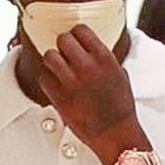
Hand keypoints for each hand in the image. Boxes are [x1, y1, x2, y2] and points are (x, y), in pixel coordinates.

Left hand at [38, 26, 137, 160]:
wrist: (116, 135)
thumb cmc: (120, 107)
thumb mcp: (121, 76)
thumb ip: (106, 60)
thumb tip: (95, 49)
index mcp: (105, 58)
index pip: (80, 29)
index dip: (76, 35)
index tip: (76, 44)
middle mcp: (88, 67)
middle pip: (62, 39)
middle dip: (63, 47)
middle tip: (66, 58)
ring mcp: (72, 82)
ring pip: (49, 55)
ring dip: (52, 62)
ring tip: (59, 71)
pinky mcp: (60, 98)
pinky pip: (44, 78)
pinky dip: (48, 81)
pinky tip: (57, 87)